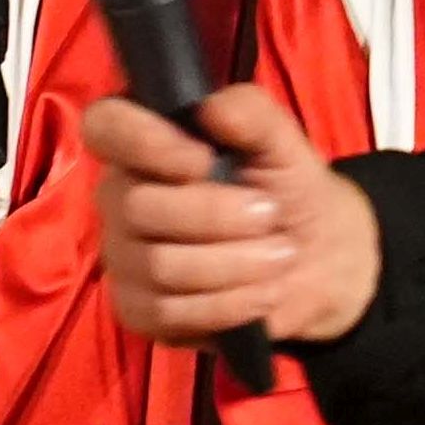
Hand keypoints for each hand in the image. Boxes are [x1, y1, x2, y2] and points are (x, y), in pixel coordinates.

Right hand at [85, 84, 380, 351]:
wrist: (319, 257)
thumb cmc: (286, 187)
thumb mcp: (281, 141)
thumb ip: (251, 113)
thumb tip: (212, 111)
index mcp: (144, 144)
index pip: (105, 127)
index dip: (145, 143)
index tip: (202, 161)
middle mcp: (121, 198)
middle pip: (137, 208)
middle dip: (216, 216)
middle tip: (270, 216)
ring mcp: (125, 258)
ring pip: (159, 266)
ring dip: (233, 264)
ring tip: (279, 257)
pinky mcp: (139, 311)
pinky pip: (167, 314)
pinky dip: (226, 305)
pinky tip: (261, 294)